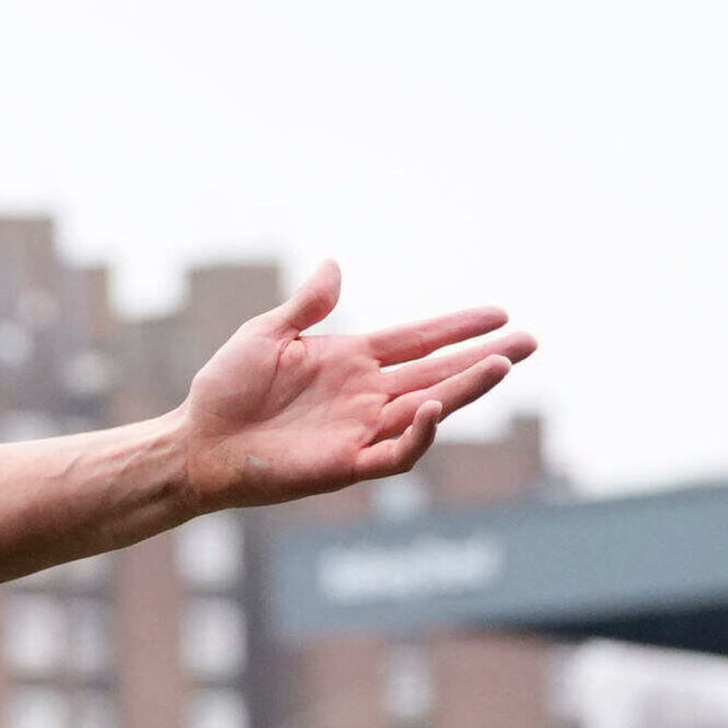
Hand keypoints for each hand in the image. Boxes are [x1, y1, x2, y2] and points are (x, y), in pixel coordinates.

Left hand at [176, 262, 533, 508]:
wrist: (198, 441)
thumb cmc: (227, 388)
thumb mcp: (265, 334)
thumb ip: (306, 306)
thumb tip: (334, 264)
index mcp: (351, 361)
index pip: (418, 340)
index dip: (457, 328)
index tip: (498, 314)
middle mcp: (366, 395)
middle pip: (438, 374)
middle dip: (484, 358)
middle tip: (530, 341)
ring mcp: (361, 429)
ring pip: (430, 410)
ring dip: (465, 389)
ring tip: (502, 365)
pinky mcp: (347, 463)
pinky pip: (396, 452)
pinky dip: (419, 433)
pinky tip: (434, 407)